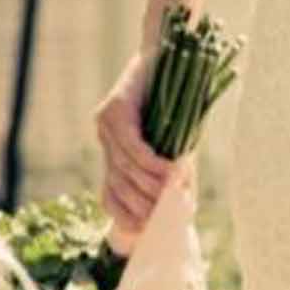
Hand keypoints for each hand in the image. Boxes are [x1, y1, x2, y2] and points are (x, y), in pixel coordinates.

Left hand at [93, 51, 181, 250]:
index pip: (109, 194)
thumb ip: (176, 172)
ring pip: (125, 168)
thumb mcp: (178, 143)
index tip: (144, 233)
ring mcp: (106, 125)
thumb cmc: (181, 100)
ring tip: (175, 195)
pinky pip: (132, 146)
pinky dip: (152, 162)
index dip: (124, 216)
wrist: (174, 55)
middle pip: (118, 185)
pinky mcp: (115, 110)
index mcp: (115, 151)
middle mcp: (105, 139)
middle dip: (143, 206)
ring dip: (151, 185)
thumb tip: (184, 206)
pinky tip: (170, 171)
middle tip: (167, 218)